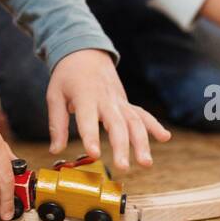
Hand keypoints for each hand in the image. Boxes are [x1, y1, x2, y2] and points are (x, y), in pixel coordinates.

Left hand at [46, 49, 170, 173]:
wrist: (86, 53)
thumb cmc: (67, 76)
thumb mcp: (55, 95)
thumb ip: (57, 124)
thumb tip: (55, 150)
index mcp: (85, 96)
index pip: (88, 119)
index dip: (91, 137)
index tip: (94, 154)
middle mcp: (105, 99)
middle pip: (116, 124)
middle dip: (121, 146)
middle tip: (122, 167)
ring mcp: (119, 100)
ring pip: (134, 121)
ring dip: (142, 142)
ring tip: (146, 163)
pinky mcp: (126, 102)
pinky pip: (142, 114)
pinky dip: (154, 125)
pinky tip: (165, 137)